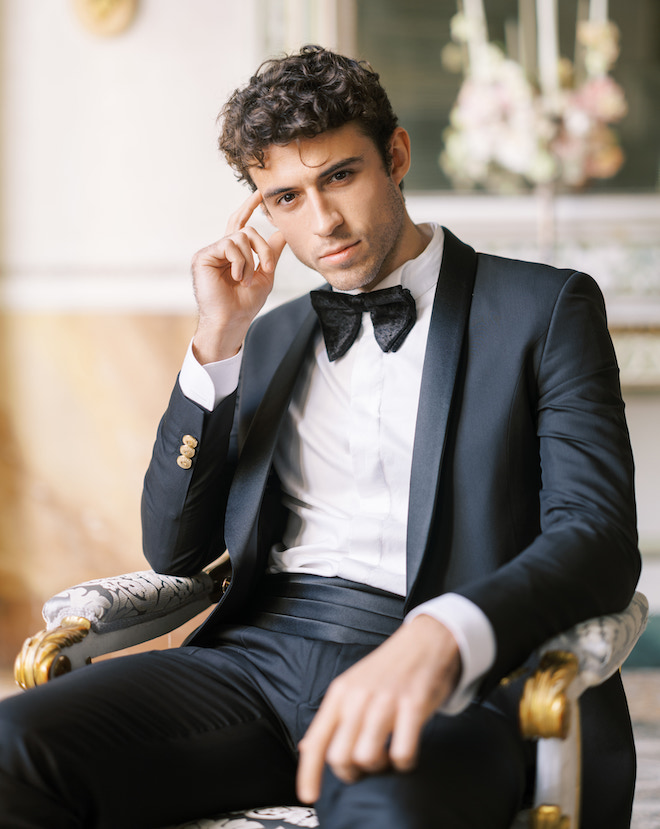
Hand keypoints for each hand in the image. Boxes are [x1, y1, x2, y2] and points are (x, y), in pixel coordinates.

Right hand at [191, 189, 285, 362]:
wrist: (232, 320)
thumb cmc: (245, 303)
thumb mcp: (265, 275)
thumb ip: (271, 253)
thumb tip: (281, 232)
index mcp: (234, 253)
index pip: (241, 224)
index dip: (249, 207)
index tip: (259, 194)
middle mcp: (221, 249)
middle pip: (246, 229)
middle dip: (262, 248)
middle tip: (267, 267)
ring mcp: (211, 252)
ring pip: (241, 238)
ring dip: (251, 261)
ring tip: (246, 280)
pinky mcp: (203, 256)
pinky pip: (229, 245)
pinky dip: (239, 262)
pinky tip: (237, 278)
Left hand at [296, 614, 460, 803]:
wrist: (425, 640)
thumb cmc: (388, 669)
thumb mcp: (353, 686)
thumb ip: (333, 718)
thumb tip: (306, 748)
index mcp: (340, 693)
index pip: (316, 740)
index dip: (308, 773)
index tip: (309, 796)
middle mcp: (358, 696)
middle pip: (339, 756)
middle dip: (351, 773)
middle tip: (366, 766)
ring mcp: (386, 700)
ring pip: (366, 757)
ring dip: (378, 768)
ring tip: (386, 758)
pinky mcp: (414, 705)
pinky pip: (402, 752)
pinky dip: (403, 764)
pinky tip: (405, 753)